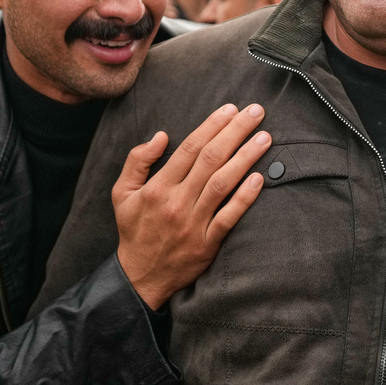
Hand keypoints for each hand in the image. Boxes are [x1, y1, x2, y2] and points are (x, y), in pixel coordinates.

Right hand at [114, 103, 268, 309]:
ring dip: (246, 158)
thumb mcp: (122, 193)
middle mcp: (177, 202)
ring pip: (223, 184)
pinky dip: (245, 197)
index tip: (230, 109)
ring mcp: (194, 224)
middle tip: (255, 112)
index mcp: (158, 187)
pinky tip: (259, 178)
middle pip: (211, 160)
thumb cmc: (134, 229)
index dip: (212, 126)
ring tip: (264, 138)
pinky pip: (229, 217)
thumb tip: (161, 135)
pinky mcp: (207, 244)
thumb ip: (137, 161)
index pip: (189, 149)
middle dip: (235, 132)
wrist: (140, 277)